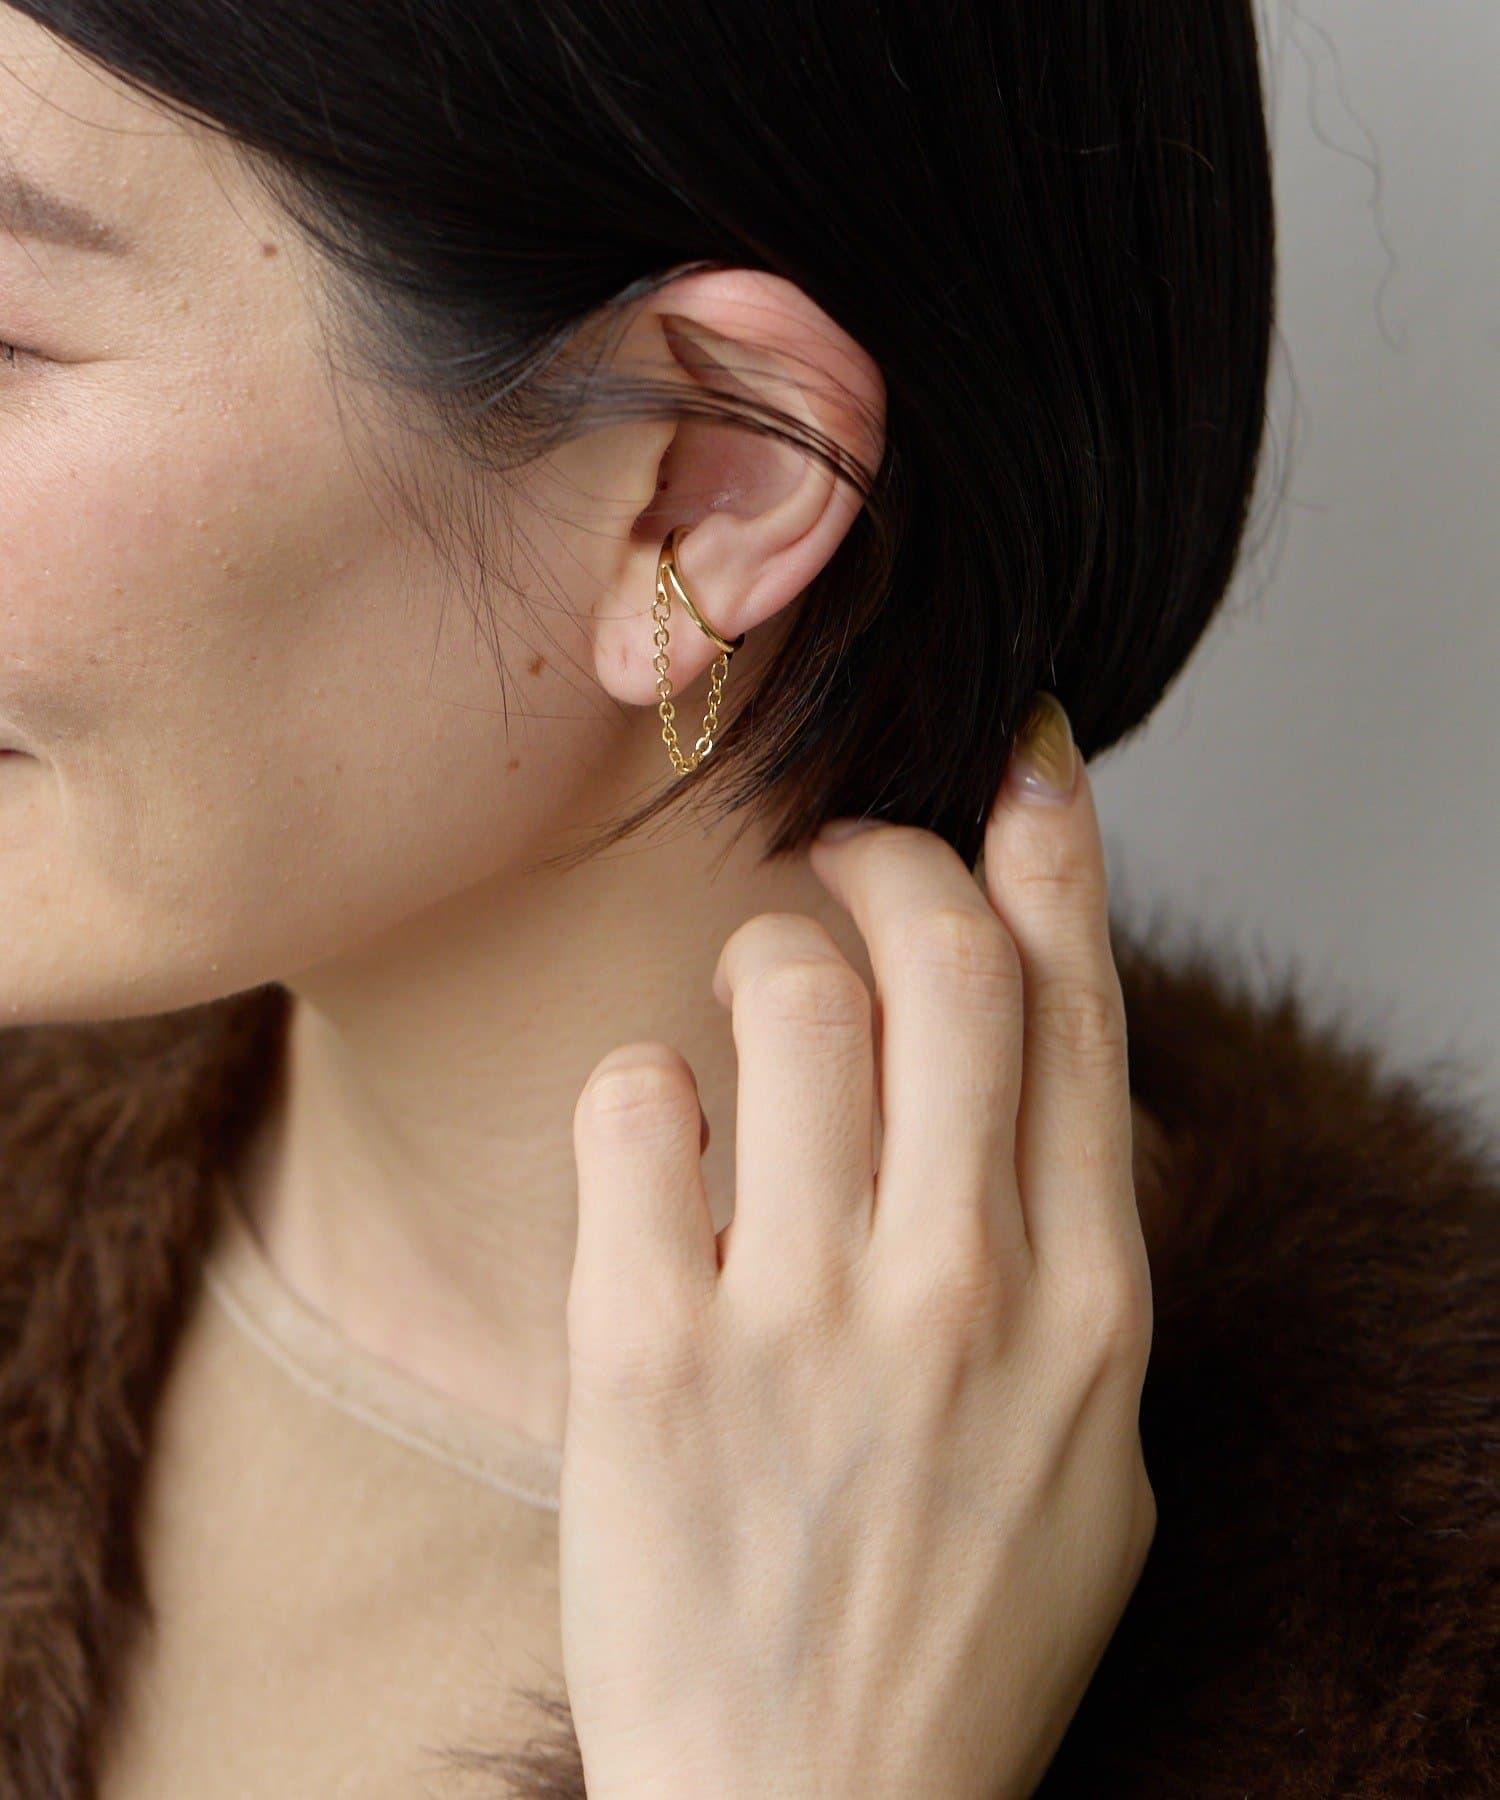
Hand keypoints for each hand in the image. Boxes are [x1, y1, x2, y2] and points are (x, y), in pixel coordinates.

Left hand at [561, 693, 1154, 1797]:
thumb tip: (1032, 1086)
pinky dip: (642, 1088)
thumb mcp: (1091, 1459)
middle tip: (843, 855)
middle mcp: (961, 1285)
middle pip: (940, 953)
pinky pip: (633, 1104)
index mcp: (1088, 1304)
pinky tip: (656, 1147)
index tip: (1018, 746)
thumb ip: (1075, 1267)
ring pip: (786, 991)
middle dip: (888, 855)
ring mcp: (801, 1316)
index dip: (1050, 844)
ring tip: (741, 1007)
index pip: (1077, 1004)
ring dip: (755, 956)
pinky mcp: (646, 1353)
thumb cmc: (954, 1634)